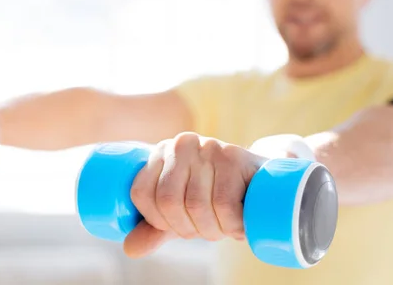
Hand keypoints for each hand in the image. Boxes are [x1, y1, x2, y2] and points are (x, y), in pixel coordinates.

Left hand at [123, 132, 267, 257]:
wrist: (262, 183)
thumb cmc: (217, 196)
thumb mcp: (183, 211)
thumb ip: (156, 229)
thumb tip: (130, 249)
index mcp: (161, 152)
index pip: (142, 194)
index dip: (159, 222)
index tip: (180, 227)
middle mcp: (181, 144)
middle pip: (168, 201)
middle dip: (188, 229)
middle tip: (208, 231)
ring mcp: (208, 146)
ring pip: (196, 204)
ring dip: (213, 230)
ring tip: (225, 228)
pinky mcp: (234, 156)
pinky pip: (223, 203)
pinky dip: (231, 225)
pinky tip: (239, 226)